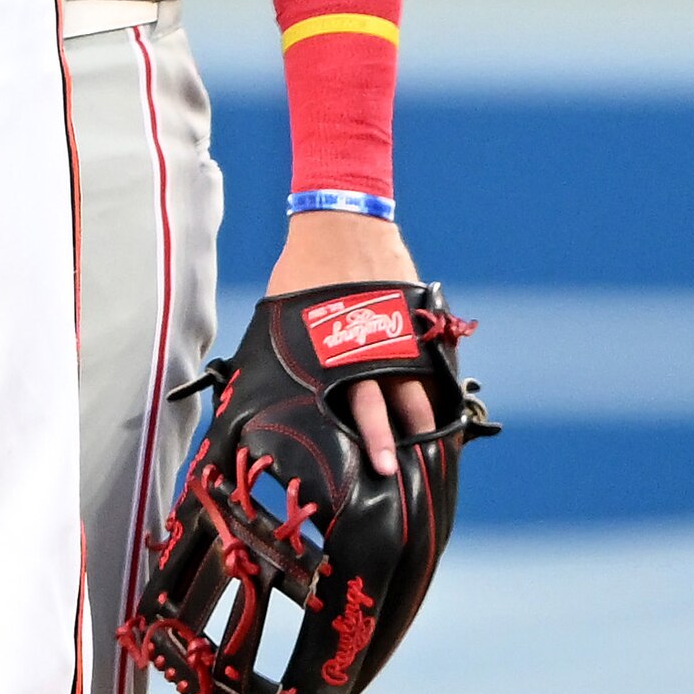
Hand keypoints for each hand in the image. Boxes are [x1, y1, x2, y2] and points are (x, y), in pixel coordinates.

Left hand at [267, 208, 434, 476]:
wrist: (341, 220)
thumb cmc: (303, 272)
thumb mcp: (282, 317)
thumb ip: (282, 356)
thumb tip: (252, 392)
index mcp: (340, 350)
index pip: (359, 408)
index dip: (368, 439)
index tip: (371, 466)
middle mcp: (375, 344)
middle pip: (393, 403)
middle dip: (394, 440)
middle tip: (396, 474)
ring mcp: (401, 329)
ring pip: (419, 384)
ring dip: (424, 418)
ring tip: (432, 448)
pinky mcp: (417, 315)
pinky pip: (431, 358)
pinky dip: (436, 382)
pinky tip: (440, 404)